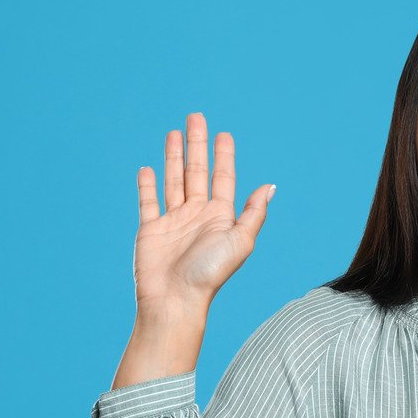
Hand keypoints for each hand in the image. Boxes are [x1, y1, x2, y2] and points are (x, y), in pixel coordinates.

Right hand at [130, 112, 274, 318]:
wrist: (175, 300)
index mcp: (220, 217)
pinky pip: (149, 202)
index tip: (223, 133)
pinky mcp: (151, 230)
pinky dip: (147, 185)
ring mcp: (173, 222)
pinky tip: (148, 168)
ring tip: (173, 133)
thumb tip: (270, 187)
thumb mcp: (240, 240)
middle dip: (197, 144)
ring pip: (174, 180)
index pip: (223, 178)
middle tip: (196, 117)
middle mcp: (197, 216)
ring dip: (173, 157)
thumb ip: (254, 213)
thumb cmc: (210, 274)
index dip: (223, 155)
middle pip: (197, 171)